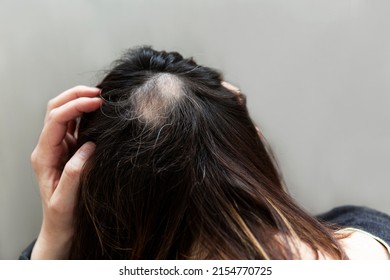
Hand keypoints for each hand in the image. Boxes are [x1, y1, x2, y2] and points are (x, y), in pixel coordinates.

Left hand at [30, 86, 101, 258]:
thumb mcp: (66, 200)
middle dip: (75, 96)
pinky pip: (75, 125)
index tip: (96, 102)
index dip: (75, 107)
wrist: (61, 225)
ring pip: (65, 114)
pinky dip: (86, 114)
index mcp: (44, 156)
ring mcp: (58, 146)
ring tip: (100, 98)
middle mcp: (48, 147)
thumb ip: (75, 173)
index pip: (55, 121)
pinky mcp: (69, 149)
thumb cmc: (62, 215)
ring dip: (80, 101)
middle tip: (99, 93)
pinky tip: (99, 112)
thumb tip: (89, 147)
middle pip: (55, 110)